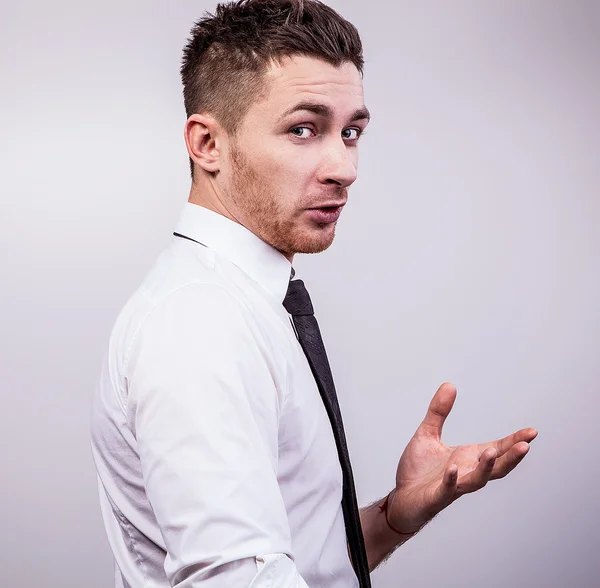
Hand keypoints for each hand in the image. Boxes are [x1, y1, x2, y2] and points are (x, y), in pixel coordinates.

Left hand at [387, 382, 537, 533]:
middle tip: (525, 445)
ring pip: (476, 480)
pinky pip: (447, 489)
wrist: (402, 497)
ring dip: (485, 467)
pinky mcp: (436, 496)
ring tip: (491, 452)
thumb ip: (439, 411)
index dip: (514, 441)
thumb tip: (449, 385)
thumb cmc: (418, 470)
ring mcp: (453, 486)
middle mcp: (466, 472)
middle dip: (511, 457)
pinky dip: (452, 480)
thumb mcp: (428, 433)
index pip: (497, 449)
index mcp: (468, 457)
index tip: (532, 432)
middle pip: (496, 467)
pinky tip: (453, 469)